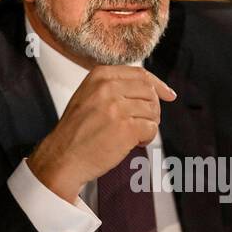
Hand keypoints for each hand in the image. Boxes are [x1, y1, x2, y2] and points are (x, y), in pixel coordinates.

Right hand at [27, 66, 176, 201]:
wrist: (62, 157)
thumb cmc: (76, 132)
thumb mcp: (89, 96)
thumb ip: (114, 87)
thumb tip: (151, 89)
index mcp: (100, 76)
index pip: (140, 74)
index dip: (158, 85)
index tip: (168, 95)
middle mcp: (108, 88)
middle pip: (150, 92)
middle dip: (152, 110)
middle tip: (142, 124)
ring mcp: (117, 108)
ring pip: (153, 111)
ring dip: (148, 126)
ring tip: (132, 136)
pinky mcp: (125, 128)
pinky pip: (151, 129)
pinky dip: (147, 139)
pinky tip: (134, 144)